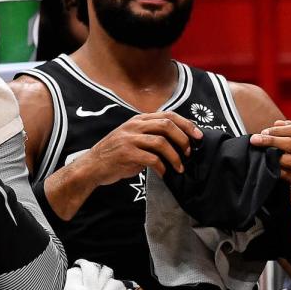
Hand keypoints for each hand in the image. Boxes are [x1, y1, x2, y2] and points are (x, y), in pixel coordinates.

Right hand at [79, 112, 202, 184]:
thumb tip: (179, 141)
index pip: (168, 115)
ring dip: (175, 156)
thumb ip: (151, 135)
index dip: (186, 124)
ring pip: (161, 142)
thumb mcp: (133, 138)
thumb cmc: (116, 154)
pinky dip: (162, 167)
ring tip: (180, 167)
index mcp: (138, 120)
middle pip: (167, 125)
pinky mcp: (126, 154)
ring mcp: (129, 139)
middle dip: (183, 139)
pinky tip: (164, 174)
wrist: (92, 166)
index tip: (198, 136)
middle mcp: (134, 126)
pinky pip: (152, 159)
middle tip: (189, 153)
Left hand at [249, 120, 290, 206]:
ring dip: (272, 155)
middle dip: (271, 140)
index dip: (278, 130)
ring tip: (261, 153)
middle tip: (255, 139)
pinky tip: (268, 166)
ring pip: (289, 159)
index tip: (264, 131)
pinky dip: (275, 169)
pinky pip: (287, 174)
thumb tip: (277, 122)